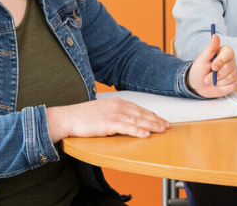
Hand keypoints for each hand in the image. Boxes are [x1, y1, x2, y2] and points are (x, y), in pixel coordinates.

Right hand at [46, 97, 169, 142]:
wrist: (68, 117)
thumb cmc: (84, 116)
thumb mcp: (104, 111)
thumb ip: (117, 114)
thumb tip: (128, 121)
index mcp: (118, 102)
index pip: (140, 109)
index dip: (152, 115)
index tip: (162, 120)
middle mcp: (118, 105)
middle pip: (142, 114)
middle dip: (156, 120)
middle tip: (168, 126)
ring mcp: (114, 113)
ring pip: (137, 121)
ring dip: (152, 126)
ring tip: (162, 130)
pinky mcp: (108, 123)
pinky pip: (127, 128)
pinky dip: (138, 131)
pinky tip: (146, 135)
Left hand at [187, 33, 236, 97]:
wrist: (198, 85)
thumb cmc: (199, 70)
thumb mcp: (202, 59)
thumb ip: (210, 48)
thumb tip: (215, 35)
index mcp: (223, 52)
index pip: (229, 53)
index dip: (221, 60)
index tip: (213, 67)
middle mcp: (231, 61)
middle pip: (229, 67)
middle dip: (216, 75)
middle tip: (206, 78)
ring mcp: (234, 72)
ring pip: (231, 77)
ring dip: (218, 81)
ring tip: (210, 81)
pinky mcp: (235, 82)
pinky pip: (232, 85)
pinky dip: (222, 87)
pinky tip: (218, 85)